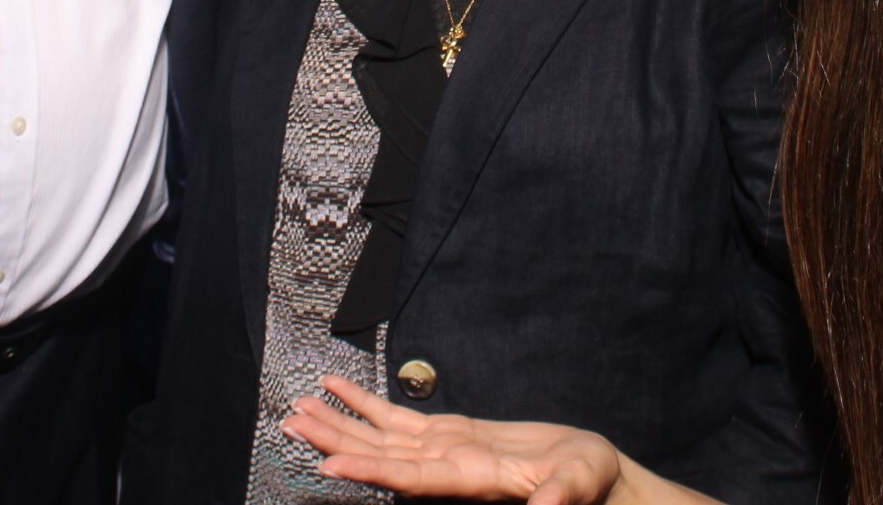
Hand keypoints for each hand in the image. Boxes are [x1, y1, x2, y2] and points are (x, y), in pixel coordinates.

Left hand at [283, 377, 625, 504]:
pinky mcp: (450, 435)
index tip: (328, 464)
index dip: (370, 470)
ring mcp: (444, 452)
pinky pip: (399, 419)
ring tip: (299, 406)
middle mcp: (447, 470)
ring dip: (340, 422)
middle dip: (336, 440)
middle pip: (381, 456)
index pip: (410, 480)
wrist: (591, 476)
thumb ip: (558, 499)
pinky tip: (337, 388)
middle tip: (291, 423)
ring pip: (381, 437)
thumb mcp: (579, 486)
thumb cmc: (589, 481)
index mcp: (471, 483)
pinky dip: (366, 403)